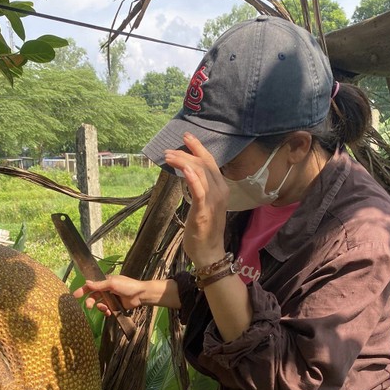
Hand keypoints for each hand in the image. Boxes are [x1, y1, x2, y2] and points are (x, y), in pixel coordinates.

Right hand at [73, 274, 146, 316]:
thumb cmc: (127, 286)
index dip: (83, 290)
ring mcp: (111, 298)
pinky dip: (106, 311)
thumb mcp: (112, 283)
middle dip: (90, 301)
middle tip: (88, 306)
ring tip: (104, 309)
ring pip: (99, 304)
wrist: (140, 295)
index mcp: (105, 282)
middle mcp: (106, 289)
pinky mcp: (115, 306)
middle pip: (94, 296)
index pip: (91, 285)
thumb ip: (99, 285)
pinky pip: (106, 309)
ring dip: (100, 307)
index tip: (75, 295)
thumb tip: (87, 282)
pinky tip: (108, 312)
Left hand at [164, 132, 228, 268]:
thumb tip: (189, 175)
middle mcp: (220, 192)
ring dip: (183, 161)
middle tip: (169, 150)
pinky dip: (191, 177)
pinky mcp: (203, 212)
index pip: (210, 162)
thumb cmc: (204, 231)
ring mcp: (213, 201)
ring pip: (200, 173)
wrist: (209, 253)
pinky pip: (199, 191)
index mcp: (221, 189)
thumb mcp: (205, 205)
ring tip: (168, 157)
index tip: (186, 137)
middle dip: (187, 152)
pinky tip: (183, 168)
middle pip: (204, 164)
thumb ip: (201, 189)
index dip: (198, 147)